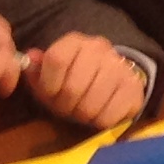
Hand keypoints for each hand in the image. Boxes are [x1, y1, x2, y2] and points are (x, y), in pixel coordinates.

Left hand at [23, 32, 148, 129]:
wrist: (112, 79)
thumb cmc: (73, 79)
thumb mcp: (49, 75)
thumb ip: (36, 70)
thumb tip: (30, 59)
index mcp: (75, 42)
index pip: (56, 59)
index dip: (49, 84)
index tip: (51, 94)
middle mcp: (99, 48)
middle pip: (72, 87)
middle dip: (66, 106)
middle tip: (68, 107)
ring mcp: (119, 66)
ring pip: (90, 105)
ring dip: (83, 115)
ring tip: (84, 110)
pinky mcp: (134, 87)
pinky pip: (108, 116)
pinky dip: (100, 122)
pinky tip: (100, 113)